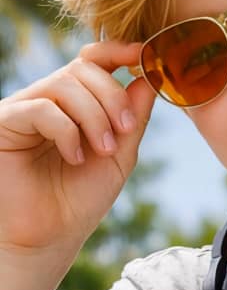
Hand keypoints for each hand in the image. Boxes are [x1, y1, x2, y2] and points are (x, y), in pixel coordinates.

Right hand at [0, 41, 154, 257]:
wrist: (48, 238)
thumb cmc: (79, 199)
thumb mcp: (119, 154)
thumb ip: (133, 117)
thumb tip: (149, 76)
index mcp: (75, 103)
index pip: (94, 60)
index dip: (119, 51)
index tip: (146, 58)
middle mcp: (47, 99)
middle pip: (84, 68)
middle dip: (112, 96)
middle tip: (125, 130)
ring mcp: (23, 108)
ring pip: (65, 83)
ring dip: (94, 115)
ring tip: (102, 150)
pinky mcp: (4, 123)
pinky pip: (40, 108)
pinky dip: (66, 130)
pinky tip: (74, 156)